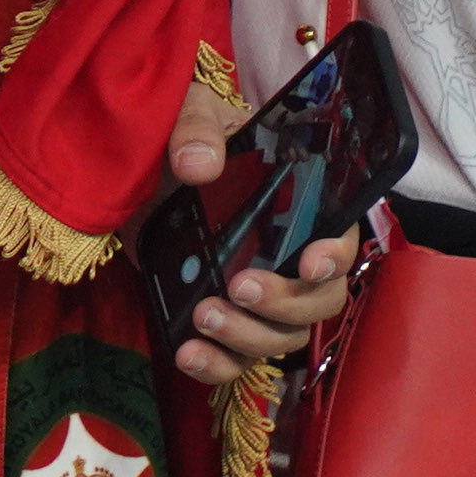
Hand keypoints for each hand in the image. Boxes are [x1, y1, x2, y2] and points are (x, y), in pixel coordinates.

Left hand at [158, 71, 363, 383]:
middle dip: (285, 302)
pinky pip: (234, 359)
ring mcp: (255, 290)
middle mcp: (287, 254)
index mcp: (298, 202)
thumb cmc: (181, 134)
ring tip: (203, 315)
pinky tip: (188, 353)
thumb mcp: (187, 111)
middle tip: (238, 287)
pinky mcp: (219, 314)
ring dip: (247, 336)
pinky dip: (216, 365)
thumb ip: (195, 127)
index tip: (309, 262)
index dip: (335, 256)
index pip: (340, 238)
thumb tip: (198, 165)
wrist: (135, 170)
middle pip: (319, 301)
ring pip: (281, 337)